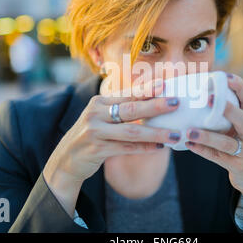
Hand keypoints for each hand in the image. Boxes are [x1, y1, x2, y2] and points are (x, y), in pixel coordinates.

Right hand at [43, 78, 181, 216]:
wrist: (66, 159)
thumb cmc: (92, 135)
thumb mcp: (102, 118)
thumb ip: (121, 111)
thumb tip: (153, 105)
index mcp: (99, 102)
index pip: (127, 93)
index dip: (147, 89)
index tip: (165, 84)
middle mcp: (95, 113)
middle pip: (130, 108)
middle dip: (155, 105)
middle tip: (176, 103)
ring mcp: (95, 131)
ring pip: (131, 131)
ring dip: (156, 133)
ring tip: (174, 134)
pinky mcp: (96, 149)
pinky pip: (125, 148)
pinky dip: (144, 148)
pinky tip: (159, 147)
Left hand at [184, 73, 242, 227]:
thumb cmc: (239, 143)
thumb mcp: (238, 127)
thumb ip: (225, 113)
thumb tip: (198, 90)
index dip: (238, 86)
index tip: (223, 75)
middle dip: (227, 109)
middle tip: (206, 98)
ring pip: (227, 143)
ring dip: (207, 137)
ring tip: (189, 132)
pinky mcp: (237, 166)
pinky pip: (217, 158)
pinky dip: (202, 151)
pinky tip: (188, 145)